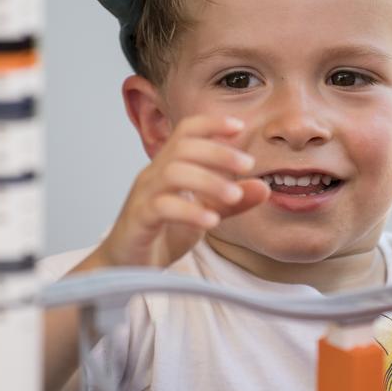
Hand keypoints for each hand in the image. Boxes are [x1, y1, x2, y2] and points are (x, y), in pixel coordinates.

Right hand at [94, 115, 269, 267]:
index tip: (240, 126)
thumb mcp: (205, 214)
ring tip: (234, 195)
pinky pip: (162, 207)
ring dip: (209, 180)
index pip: (186, 131)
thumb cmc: (162, 234)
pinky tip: (211, 220)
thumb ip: (232, 202)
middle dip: (219, 152)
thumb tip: (264, 187)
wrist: (127, 266)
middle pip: (183, 146)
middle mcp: (154, 175)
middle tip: (248, 164)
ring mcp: (144, 196)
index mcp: (169, 166)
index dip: (211, 123)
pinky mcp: (138, 220)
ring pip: (173, 172)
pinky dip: (190, 211)